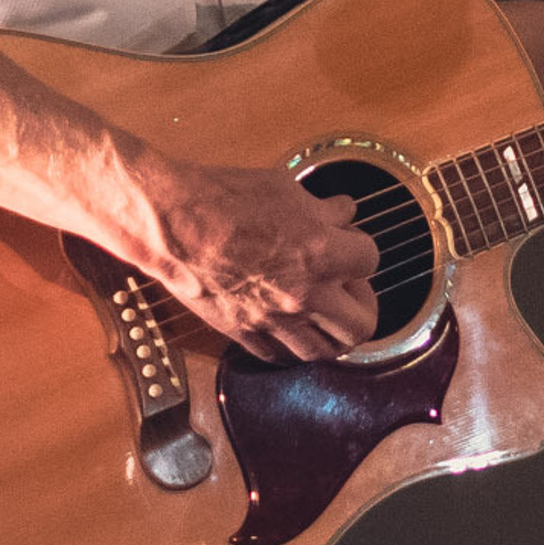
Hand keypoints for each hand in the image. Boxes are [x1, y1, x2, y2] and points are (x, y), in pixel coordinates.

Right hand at [130, 156, 380, 359]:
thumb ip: (322, 209)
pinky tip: (289, 329)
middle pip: (361, 325)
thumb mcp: (284, 189)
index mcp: (322, 255)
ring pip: (323, 352)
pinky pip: (277, 356)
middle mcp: (304, 295)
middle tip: (352, 290)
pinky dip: (289, 346)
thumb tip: (343, 212)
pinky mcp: (243, 332)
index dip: (361, 248)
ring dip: (332, 335)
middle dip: (364, 306)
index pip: (370, 260)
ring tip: (327, 315)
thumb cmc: (224, 198)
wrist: (173, 223)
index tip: (350, 242)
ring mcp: (273, 320)